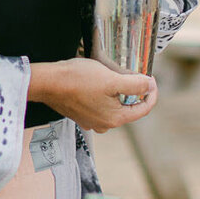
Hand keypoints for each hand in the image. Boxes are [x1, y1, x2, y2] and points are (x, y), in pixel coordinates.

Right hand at [28, 57, 157, 131]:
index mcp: (115, 119)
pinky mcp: (81, 114)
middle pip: (128, 107)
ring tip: (113, 76)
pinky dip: (104, 94)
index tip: (151, 78)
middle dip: (133, 90)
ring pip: (114, 106)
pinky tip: (97, 82)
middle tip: (131, 73)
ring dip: (117, 92)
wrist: (48, 83)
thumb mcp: (112, 79)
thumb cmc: (78, 80)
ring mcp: (91, 121)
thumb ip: (135, 84)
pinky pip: (100, 105)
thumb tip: (149, 86)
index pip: (143, 109)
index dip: (151, 93)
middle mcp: (104, 125)